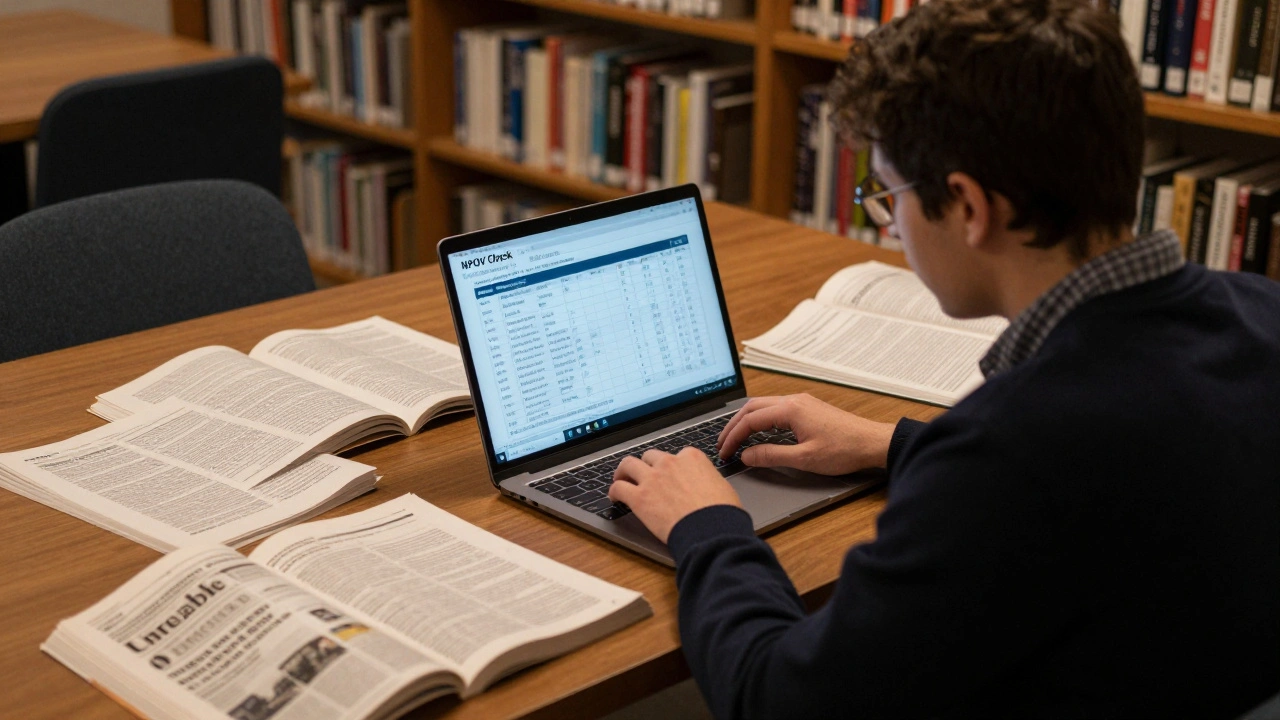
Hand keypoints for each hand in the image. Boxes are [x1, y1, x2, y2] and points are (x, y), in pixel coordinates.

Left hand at [609, 447, 742, 543]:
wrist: (711, 530)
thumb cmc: (722, 514)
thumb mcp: (722, 487)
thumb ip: (708, 481)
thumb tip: (707, 487)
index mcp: (692, 458)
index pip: (677, 455)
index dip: (672, 466)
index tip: (669, 474)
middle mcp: (670, 463)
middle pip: (650, 456)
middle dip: (647, 465)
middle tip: (643, 474)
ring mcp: (652, 479)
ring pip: (629, 464)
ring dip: (624, 471)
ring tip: (621, 479)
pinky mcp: (639, 497)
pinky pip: (619, 488)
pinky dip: (614, 491)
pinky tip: (614, 497)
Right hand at [717, 393, 895, 475]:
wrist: (872, 442)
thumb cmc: (844, 450)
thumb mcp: (804, 459)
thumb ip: (771, 456)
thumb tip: (747, 455)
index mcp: (790, 409)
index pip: (750, 420)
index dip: (733, 437)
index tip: (724, 452)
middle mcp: (794, 400)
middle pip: (752, 408)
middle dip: (733, 425)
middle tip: (722, 444)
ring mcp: (801, 402)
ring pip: (763, 406)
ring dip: (746, 421)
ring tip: (735, 437)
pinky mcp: (808, 408)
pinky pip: (775, 408)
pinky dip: (760, 419)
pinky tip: (758, 432)